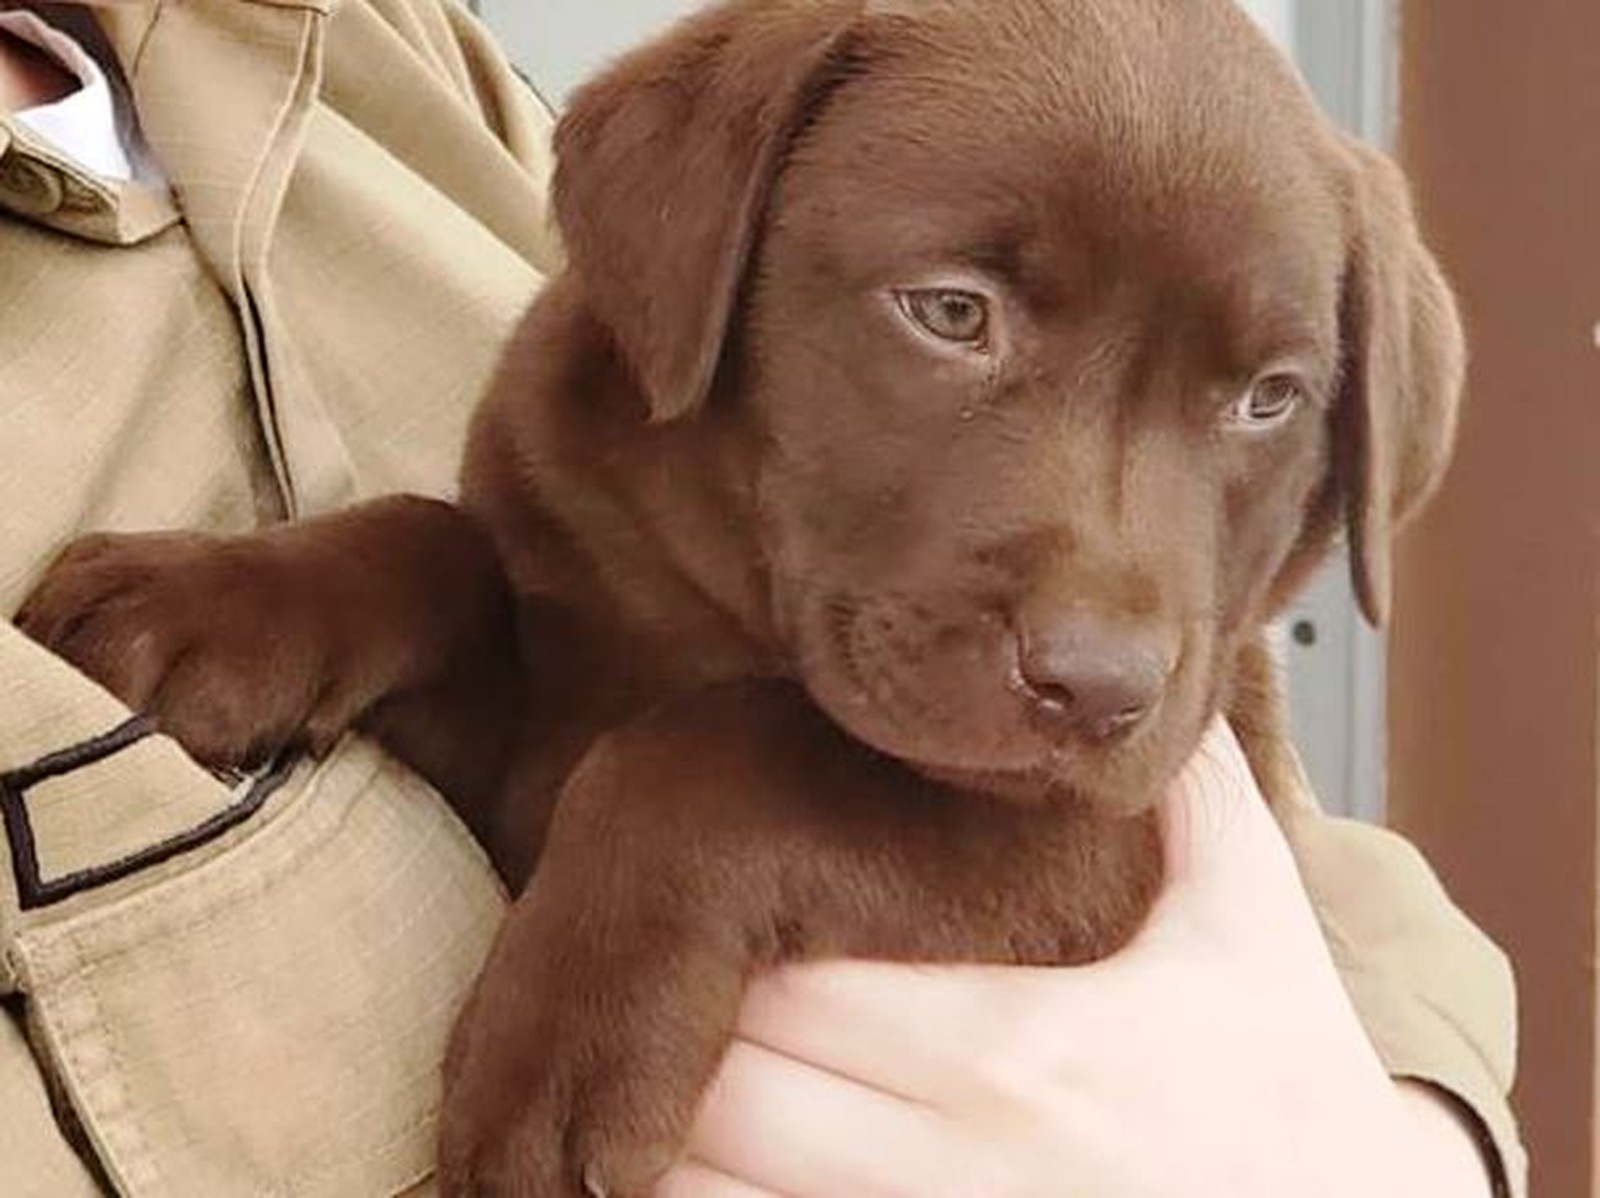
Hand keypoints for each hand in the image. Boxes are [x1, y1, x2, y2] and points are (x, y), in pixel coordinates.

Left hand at [654, 719, 1494, 1197]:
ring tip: (667, 1080)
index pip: (793, 990)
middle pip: (730, 1092)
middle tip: (671, 986)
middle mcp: (959, 1164)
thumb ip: (1193, 795)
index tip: (724, 912)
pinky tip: (721, 1163)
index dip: (732, 947)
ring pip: (710, 1195)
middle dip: (682, 1035)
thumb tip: (1149, 682)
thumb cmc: (1289, 1092)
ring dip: (670, 1139)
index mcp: (1018, 1049)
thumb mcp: (1254, 930)